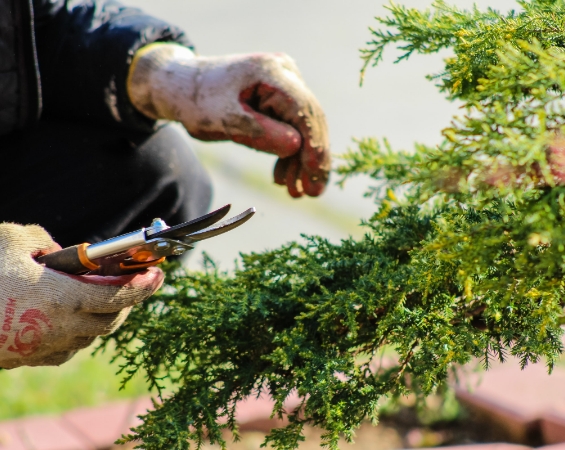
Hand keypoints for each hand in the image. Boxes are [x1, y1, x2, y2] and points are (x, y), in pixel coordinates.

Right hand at [0, 223, 162, 368]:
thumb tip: (61, 251)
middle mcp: (61, 328)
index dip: (144, 286)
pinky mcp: (27, 359)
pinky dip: (79, 334)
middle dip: (128, 302)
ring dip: (104, 319)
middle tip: (135, 284)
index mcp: (64, 299)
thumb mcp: (13, 240)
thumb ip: (45, 240)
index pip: (120, 296)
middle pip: (112, 321)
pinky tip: (73, 319)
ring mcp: (44, 348)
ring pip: (91, 337)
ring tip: (105, 299)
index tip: (160, 274)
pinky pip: (67, 349)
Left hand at [127, 44, 329, 197]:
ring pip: (303, 127)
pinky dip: (288, 153)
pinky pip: (292, 127)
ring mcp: (284, 84)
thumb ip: (259, 132)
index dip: (314, 145)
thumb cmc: (198, 101)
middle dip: (312, 159)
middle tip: (312, 193)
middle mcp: (285, 73)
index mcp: (271, 72)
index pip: (304, 110)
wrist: (182, 87)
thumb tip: (296, 147)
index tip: (316, 176)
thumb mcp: (224, 120)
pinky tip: (284, 177)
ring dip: (300, 161)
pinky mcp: (279, 98)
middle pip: (309, 119)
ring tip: (295, 192)